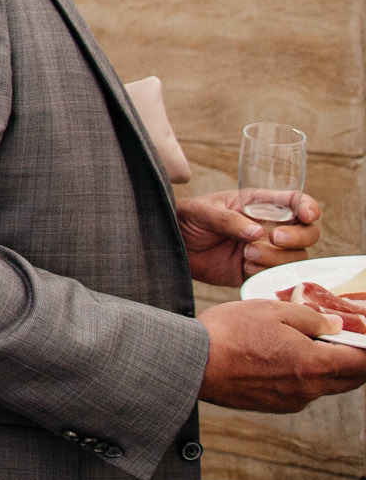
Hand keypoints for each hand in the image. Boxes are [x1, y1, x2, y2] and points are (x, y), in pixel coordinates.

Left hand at [180, 191, 320, 285]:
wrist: (171, 246)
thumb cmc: (187, 219)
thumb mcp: (203, 211)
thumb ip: (228, 220)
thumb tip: (257, 232)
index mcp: (259, 204)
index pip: (295, 202)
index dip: (308, 207)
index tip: (306, 215)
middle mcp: (270, 227)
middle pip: (307, 233)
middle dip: (297, 237)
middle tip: (274, 237)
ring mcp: (266, 251)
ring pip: (295, 257)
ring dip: (277, 257)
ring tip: (246, 254)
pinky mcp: (257, 271)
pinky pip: (278, 276)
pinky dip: (267, 273)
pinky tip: (245, 267)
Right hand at [197, 296, 365, 411]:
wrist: (192, 364)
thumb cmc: (229, 333)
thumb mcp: (271, 310)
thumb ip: (310, 317)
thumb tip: (335, 325)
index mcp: (314, 363)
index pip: (362, 362)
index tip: (362, 335)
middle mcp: (309, 389)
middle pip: (351, 379)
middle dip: (356, 361)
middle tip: (346, 340)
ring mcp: (292, 400)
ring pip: (327, 386)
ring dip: (330, 369)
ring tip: (311, 345)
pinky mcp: (274, 405)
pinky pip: (303, 391)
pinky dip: (306, 376)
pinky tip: (284, 358)